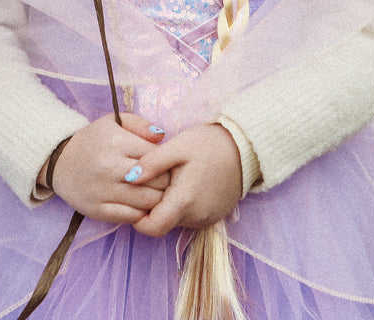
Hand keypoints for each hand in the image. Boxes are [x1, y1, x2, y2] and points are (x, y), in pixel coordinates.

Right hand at [47, 112, 167, 224]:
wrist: (59, 162)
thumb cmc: (93, 141)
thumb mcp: (112, 122)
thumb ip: (139, 124)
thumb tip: (162, 136)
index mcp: (115, 141)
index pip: (157, 156)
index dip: (164, 160)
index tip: (161, 163)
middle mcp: (109, 166)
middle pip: (158, 181)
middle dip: (164, 181)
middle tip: (159, 179)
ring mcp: (103, 190)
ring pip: (148, 201)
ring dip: (155, 198)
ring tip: (150, 191)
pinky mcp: (98, 210)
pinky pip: (133, 217)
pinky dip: (140, 212)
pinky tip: (136, 203)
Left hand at [128, 123, 242, 237]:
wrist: (244, 149)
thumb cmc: (208, 145)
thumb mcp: (177, 147)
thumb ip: (152, 163)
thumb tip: (129, 178)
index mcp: (185, 201)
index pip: (153, 227)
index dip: (137, 218)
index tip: (131, 198)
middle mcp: (196, 216)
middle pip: (162, 223)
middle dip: (150, 207)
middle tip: (146, 181)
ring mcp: (206, 218)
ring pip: (175, 220)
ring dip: (165, 205)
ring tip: (164, 178)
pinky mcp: (213, 215)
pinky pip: (188, 217)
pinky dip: (179, 205)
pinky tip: (179, 183)